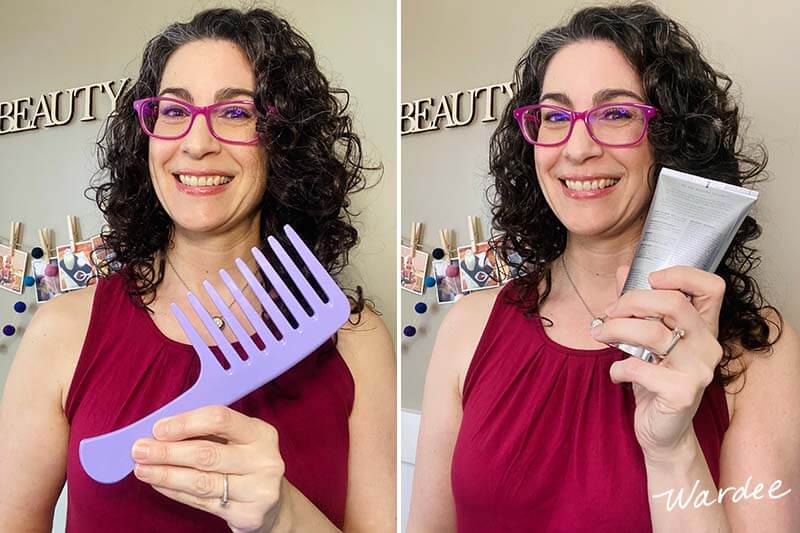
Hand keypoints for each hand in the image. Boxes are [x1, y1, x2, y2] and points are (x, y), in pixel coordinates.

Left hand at [131, 405, 286, 531]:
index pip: (220, 419)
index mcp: (261, 433)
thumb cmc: (245, 464)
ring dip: (166, 474)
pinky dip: (175, 492)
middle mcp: (265, 460)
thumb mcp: (237, 441)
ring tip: (142, 469)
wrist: (272, 504)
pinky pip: (202, 502)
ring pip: (201, 481)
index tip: (159, 429)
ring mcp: (259, 490)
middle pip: (207, 454)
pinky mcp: (248, 515)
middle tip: (140, 450)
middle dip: (168, 451)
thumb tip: (161, 431)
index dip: (186, 423)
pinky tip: (160, 484)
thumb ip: (206, 433)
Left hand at [590, 265, 725, 461]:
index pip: (712, 287)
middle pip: (673, 303)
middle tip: (608, 313)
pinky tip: (616, 375)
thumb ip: (637, 306)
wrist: (662, 432)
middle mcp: (707, 345)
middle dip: (631, 301)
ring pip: (653, 333)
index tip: (649, 279)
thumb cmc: (654, 381)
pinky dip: (618, 368)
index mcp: (703, 327)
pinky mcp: (683, 393)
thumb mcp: (645, 340)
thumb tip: (623, 271)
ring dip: (616, 329)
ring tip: (599, 335)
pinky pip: (640, 368)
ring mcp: (699, 370)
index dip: (682, 274)